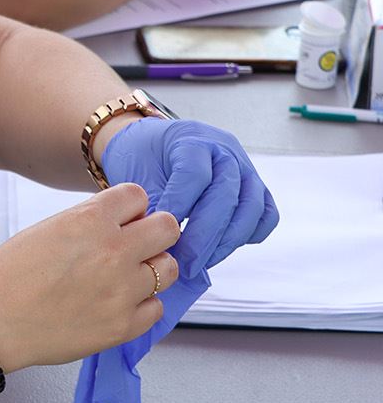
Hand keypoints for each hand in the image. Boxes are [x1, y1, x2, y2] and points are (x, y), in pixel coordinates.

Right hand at [0, 183, 179, 371]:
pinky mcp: (124, 326)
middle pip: (168, 229)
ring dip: (151, 270)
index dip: (130, 209)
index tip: (124, 219)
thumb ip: (91, 221)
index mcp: (90, 220)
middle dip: (153, 234)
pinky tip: (114, 303)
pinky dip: (140, 305)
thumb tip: (123, 221)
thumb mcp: (49, 229)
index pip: (139, 196)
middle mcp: (114, 251)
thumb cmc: (9, 275)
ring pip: (168, 269)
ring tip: (123, 278)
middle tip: (137, 246)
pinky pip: (156, 307)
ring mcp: (123, 290)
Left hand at [100, 118, 278, 277]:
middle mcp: (224, 150)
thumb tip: (163, 250)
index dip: (180, 206)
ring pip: (251, 207)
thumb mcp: (136, 175)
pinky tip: (221, 249)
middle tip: (184, 263)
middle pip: (226, 194)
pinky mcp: (255, 187)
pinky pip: (266, 215)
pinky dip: (249, 235)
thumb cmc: (142, 158)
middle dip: (205, 236)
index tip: (162, 233)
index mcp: (192, 139)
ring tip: (201, 263)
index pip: (195, 175)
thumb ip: (151, 207)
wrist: (153, 146)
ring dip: (227, 241)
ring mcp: (245, 168)